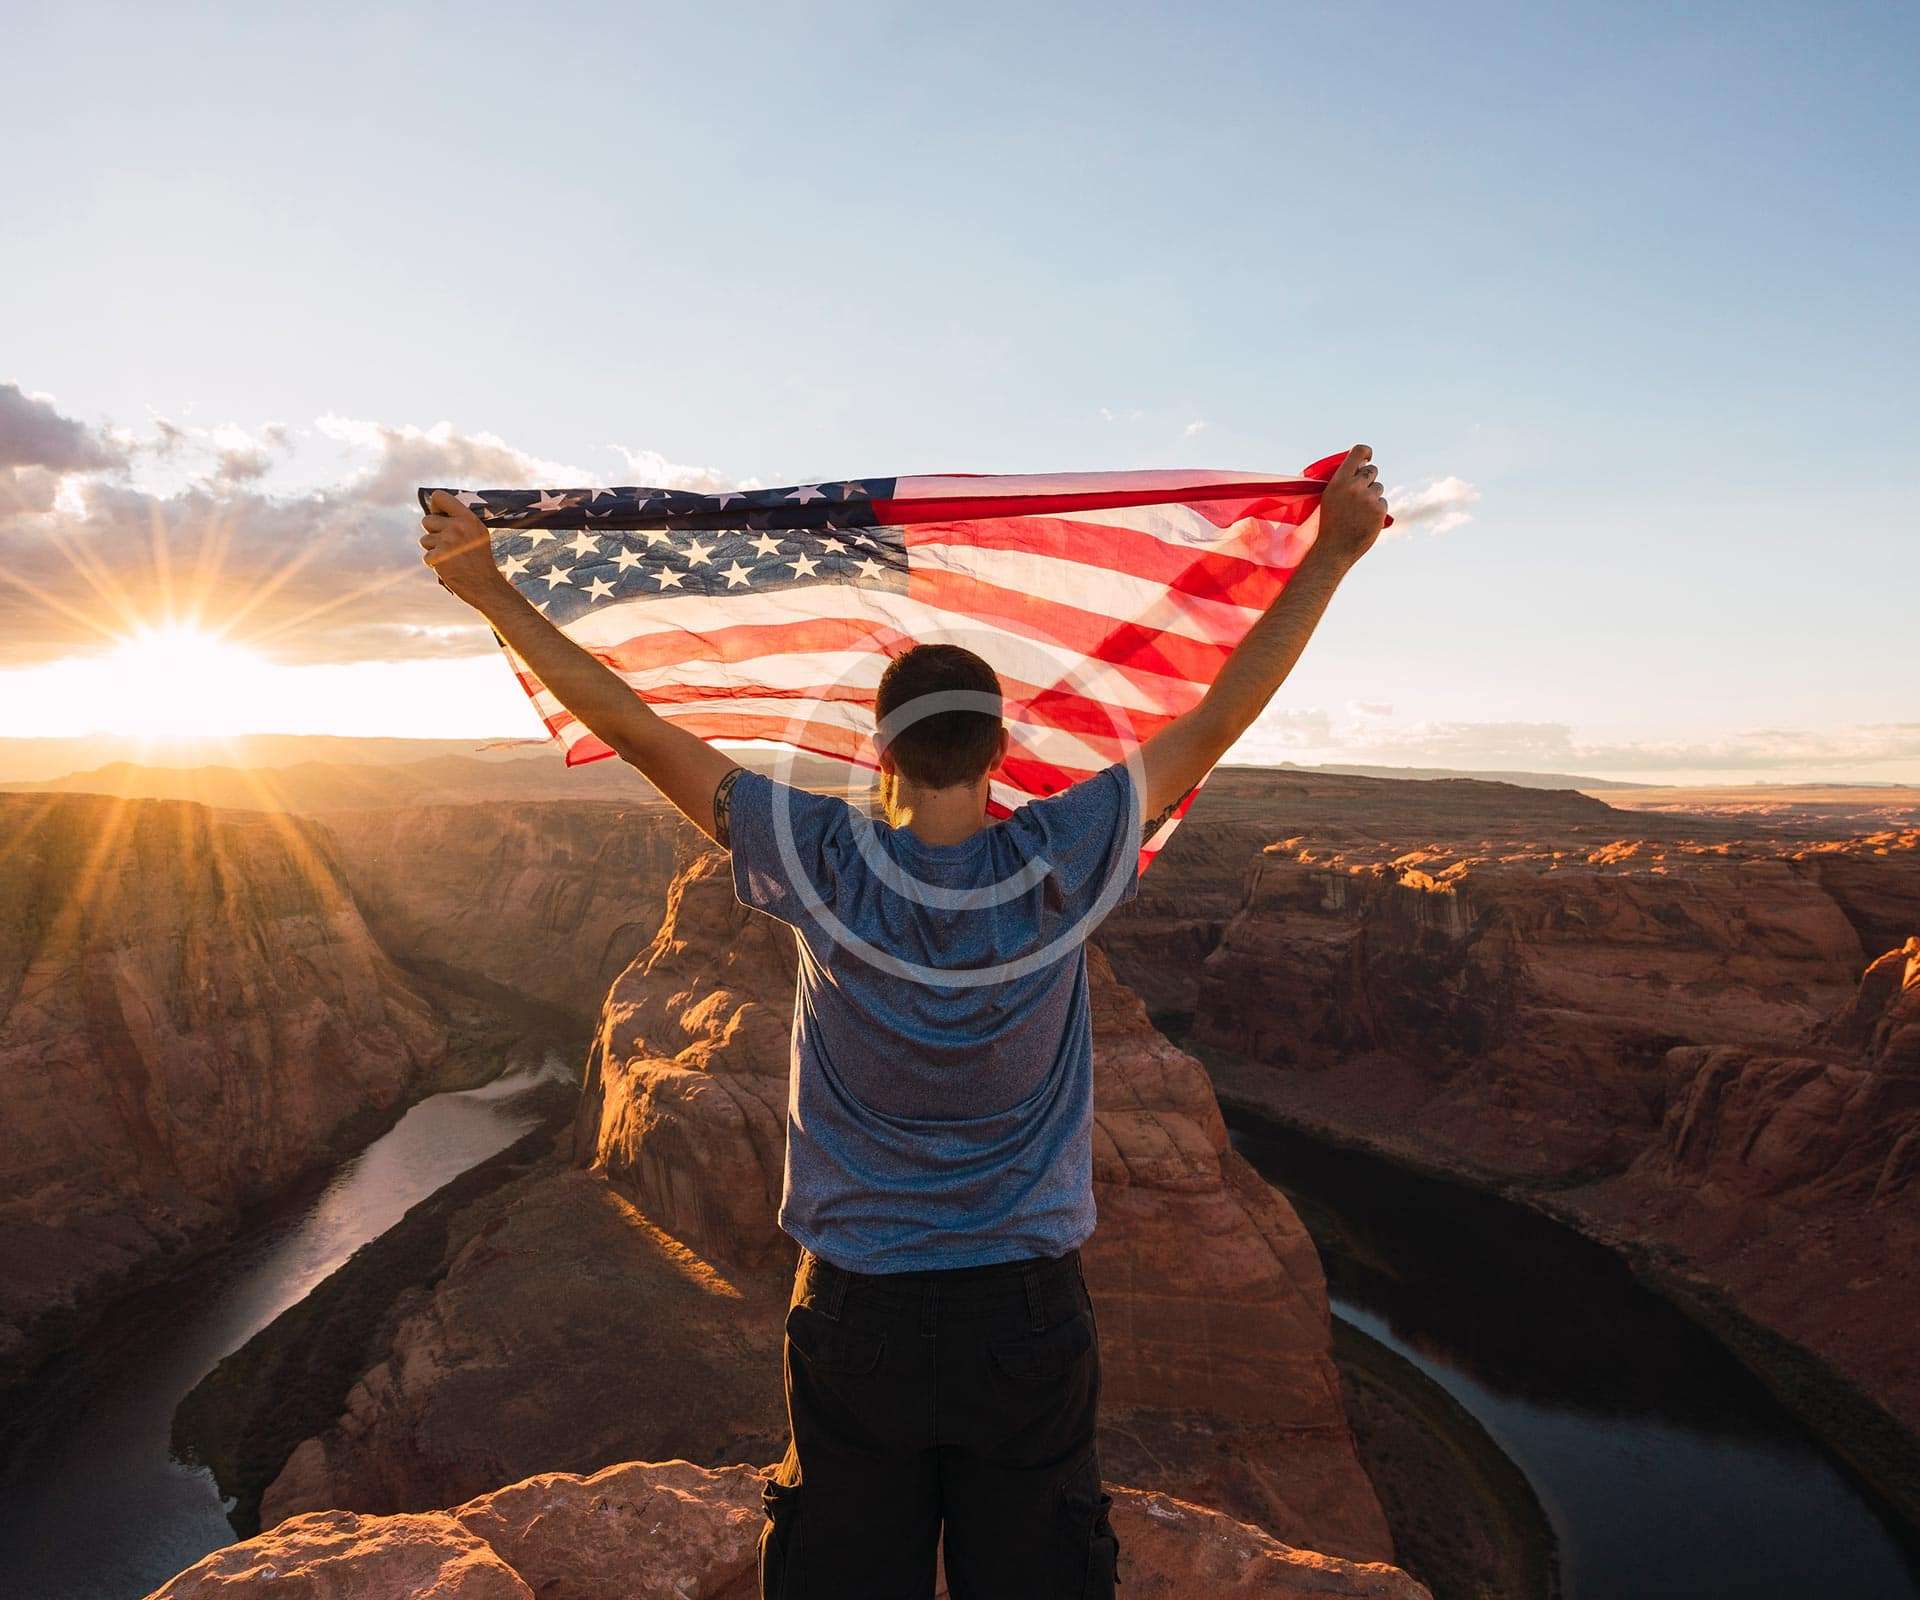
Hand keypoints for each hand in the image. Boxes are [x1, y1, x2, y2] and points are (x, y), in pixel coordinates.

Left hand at [419, 490, 511, 608]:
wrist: (486, 586)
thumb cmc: (480, 559)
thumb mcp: (478, 533)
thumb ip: (460, 520)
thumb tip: (435, 510)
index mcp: (468, 518)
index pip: (439, 496)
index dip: (435, 506)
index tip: (440, 516)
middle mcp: (457, 526)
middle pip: (426, 520)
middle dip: (433, 533)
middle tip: (449, 545)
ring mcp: (447, 542)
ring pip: (424, 540)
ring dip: (433, 549)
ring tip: (451, 557)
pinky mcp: (438, 557)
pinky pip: (426, 556)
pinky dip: (435, 564)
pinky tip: (449, 567)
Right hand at [1314, 445, 1387, 569]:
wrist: (1333, 549)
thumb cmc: (1329, 524)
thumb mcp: (1329, 497)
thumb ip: (1343, 482)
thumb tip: (1361, 467)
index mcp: (1339, 481)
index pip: (1358, 452)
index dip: (1366, 452)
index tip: (1367, 457)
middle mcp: (1354, 486)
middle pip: (1372, 470)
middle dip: (1369, 478)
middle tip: (1361, 492)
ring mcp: (1368, 498)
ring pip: (1379, 487)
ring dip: (1373, 495)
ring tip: (1359, 512)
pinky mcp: (1379, 510)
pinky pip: (1383, 502)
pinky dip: (1377, 510)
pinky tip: (1365, 520)